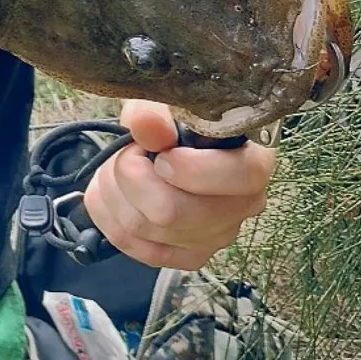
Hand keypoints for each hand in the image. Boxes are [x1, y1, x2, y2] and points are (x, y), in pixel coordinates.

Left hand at [83, 99, 274, 269]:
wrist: (161, 145)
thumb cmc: (172, 122)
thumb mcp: (165, 104)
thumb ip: (156, 112)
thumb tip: (145, 125)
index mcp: (251, 162)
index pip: (242, 177)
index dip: (192, 168)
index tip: (163, 154)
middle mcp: (241, 207)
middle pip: (173, 213)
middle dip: (131, 175)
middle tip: (128, 153)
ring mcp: (214, 238)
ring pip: (144, 228)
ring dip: (113, 190)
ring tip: (115, 166)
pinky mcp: (186, 255)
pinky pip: (133, 244)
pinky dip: (109, 214)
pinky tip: (112, 191)